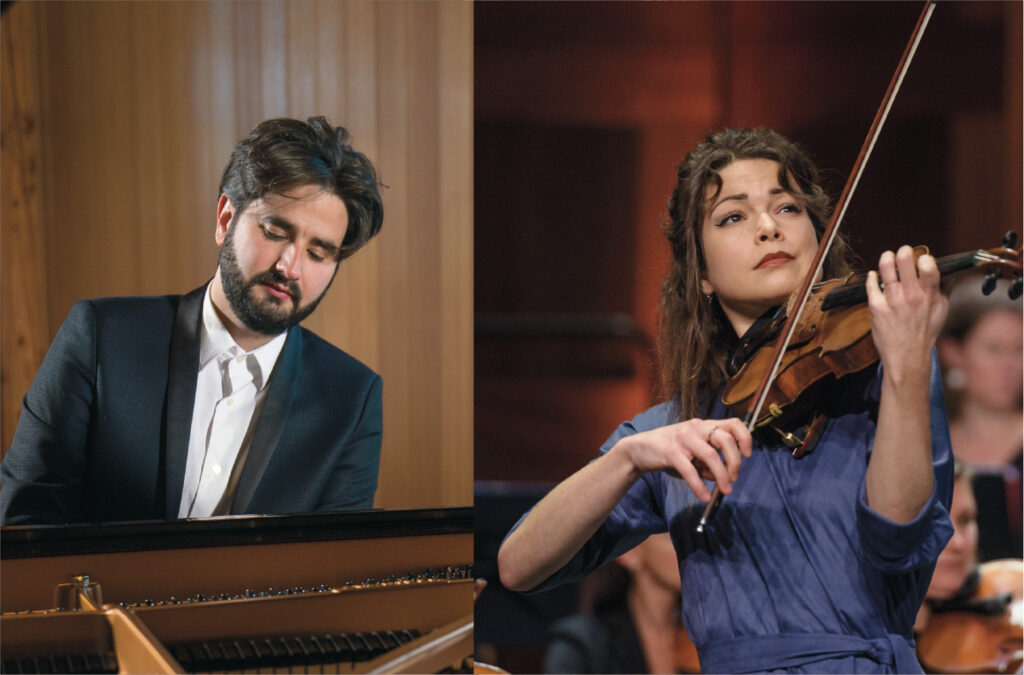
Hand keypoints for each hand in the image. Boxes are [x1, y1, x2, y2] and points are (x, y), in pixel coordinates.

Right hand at [617, 417, 751, 500]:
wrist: (639, 449)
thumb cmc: (669, 452)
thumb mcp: (692, 455)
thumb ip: (707, 464)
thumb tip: (722, 479)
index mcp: (704, 425)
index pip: (733, 423)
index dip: (745, 438)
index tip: (748, 455)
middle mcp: (696, 427)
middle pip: (726, 440)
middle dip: (735, 462)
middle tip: (734, 479)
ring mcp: (683, 438)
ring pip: (711, 455)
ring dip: (721, 476)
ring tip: (725, 491)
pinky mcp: (670, 451)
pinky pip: (690, 470)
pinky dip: (699, 486)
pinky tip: (703, 496)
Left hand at [866, 245, 947, 379]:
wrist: (907, 357)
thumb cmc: (924, 333)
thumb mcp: (942, 311)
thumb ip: (943, 290)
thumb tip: (948, 272)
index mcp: (929, 296)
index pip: (929, 266)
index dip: (925, 258)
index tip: (922, 259)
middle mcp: (910, 296)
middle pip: (904, 261)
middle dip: (904, 251)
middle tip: (903, 252)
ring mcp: (892, 301)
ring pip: (885, 268)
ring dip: (886, 258)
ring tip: (888, 257)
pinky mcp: (876, 307)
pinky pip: (871, 285)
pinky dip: (872, 277)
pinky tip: (874, 275)